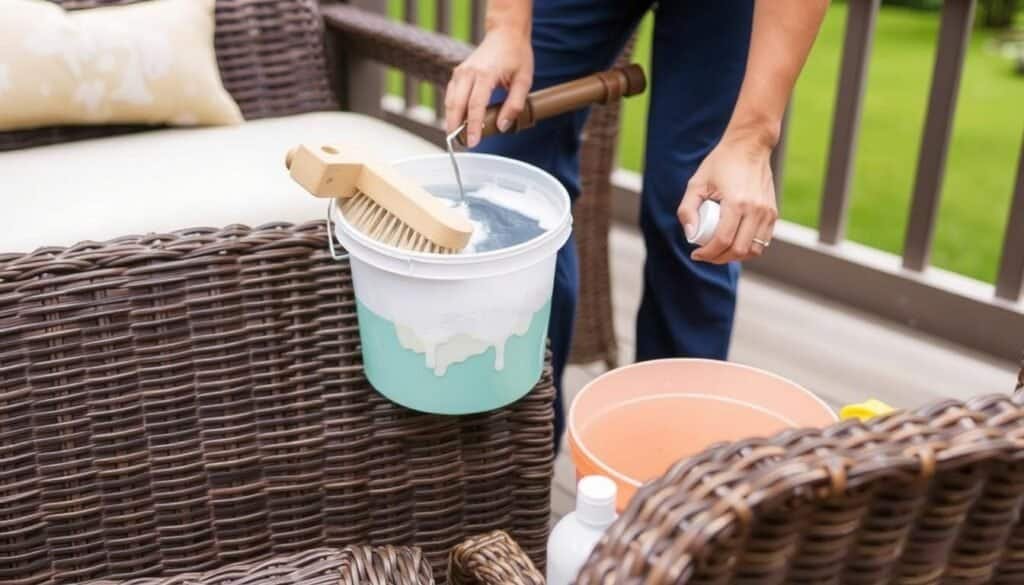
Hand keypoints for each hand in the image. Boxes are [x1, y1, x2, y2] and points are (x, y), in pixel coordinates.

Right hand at [445, 27, 532, 147]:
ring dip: (451, 120)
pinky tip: (456, 121)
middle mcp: (468, 72)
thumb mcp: (524, 80)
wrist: (505, 33)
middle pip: (457, 105)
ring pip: (450, 101)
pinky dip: (452, 109)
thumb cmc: (517, 55)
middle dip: (456, 127)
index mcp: (485, 74)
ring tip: (457, 137)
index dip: (473, 127)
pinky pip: (451, 95)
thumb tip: (502, 126)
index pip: (475, 106)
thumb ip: (514, 105)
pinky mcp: (458, 73)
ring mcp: (460, 72)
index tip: (473, 143)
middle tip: (461, 145)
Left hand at [677, 131, 777, 263]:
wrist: (749, 146)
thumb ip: (687, 209)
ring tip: (719, 252)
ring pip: (754, 250)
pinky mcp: (773, 212)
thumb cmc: (721, 163)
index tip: (696, 254)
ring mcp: (767, 212)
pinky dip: (748, 248)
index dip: (708, 253)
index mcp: (737, 202)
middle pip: (739, 250)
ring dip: (735, 256)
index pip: (723, 241)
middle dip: (719, 258)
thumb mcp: (696, 183)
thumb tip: (690, 235)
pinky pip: (763, 241)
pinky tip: (734, 244)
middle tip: (706, 255)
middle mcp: (756, 210)